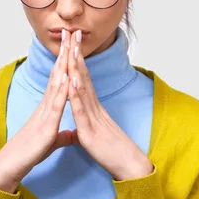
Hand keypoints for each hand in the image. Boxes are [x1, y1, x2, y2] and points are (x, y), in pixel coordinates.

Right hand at [0, 30, 72, 192]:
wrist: (13, 164)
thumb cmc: (31, 152)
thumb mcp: (52, 142)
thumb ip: (62, 135)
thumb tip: (71, 134)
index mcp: (50, 106)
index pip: (60, 78)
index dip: (68, 60)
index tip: (74, 44)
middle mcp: (46, 103)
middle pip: (58, 73)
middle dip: (66, 52)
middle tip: (72, 31)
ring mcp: (45, 112)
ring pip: (56, 83)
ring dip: (64, 64)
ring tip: (70, 45)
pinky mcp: (46, 124)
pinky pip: (55, 104)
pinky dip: (62, 90)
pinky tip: (67, 76)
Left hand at [67, 30, 153, 180]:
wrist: (128, 165)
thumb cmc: (111, 151)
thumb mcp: (93, 136)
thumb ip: (85, 127)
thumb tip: (77, 126)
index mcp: (92, 107)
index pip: (82, 78)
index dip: (75, 59)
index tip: (70, 42)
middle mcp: (93, 106)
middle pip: (83, 75)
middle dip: (76, 53)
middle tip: (72, 32)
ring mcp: (92, 115)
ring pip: (82, 87)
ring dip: (75, 66)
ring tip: (70, 48)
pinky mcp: (90, 129)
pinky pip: (82, 108)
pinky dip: (76, 93)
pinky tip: (71, 80)